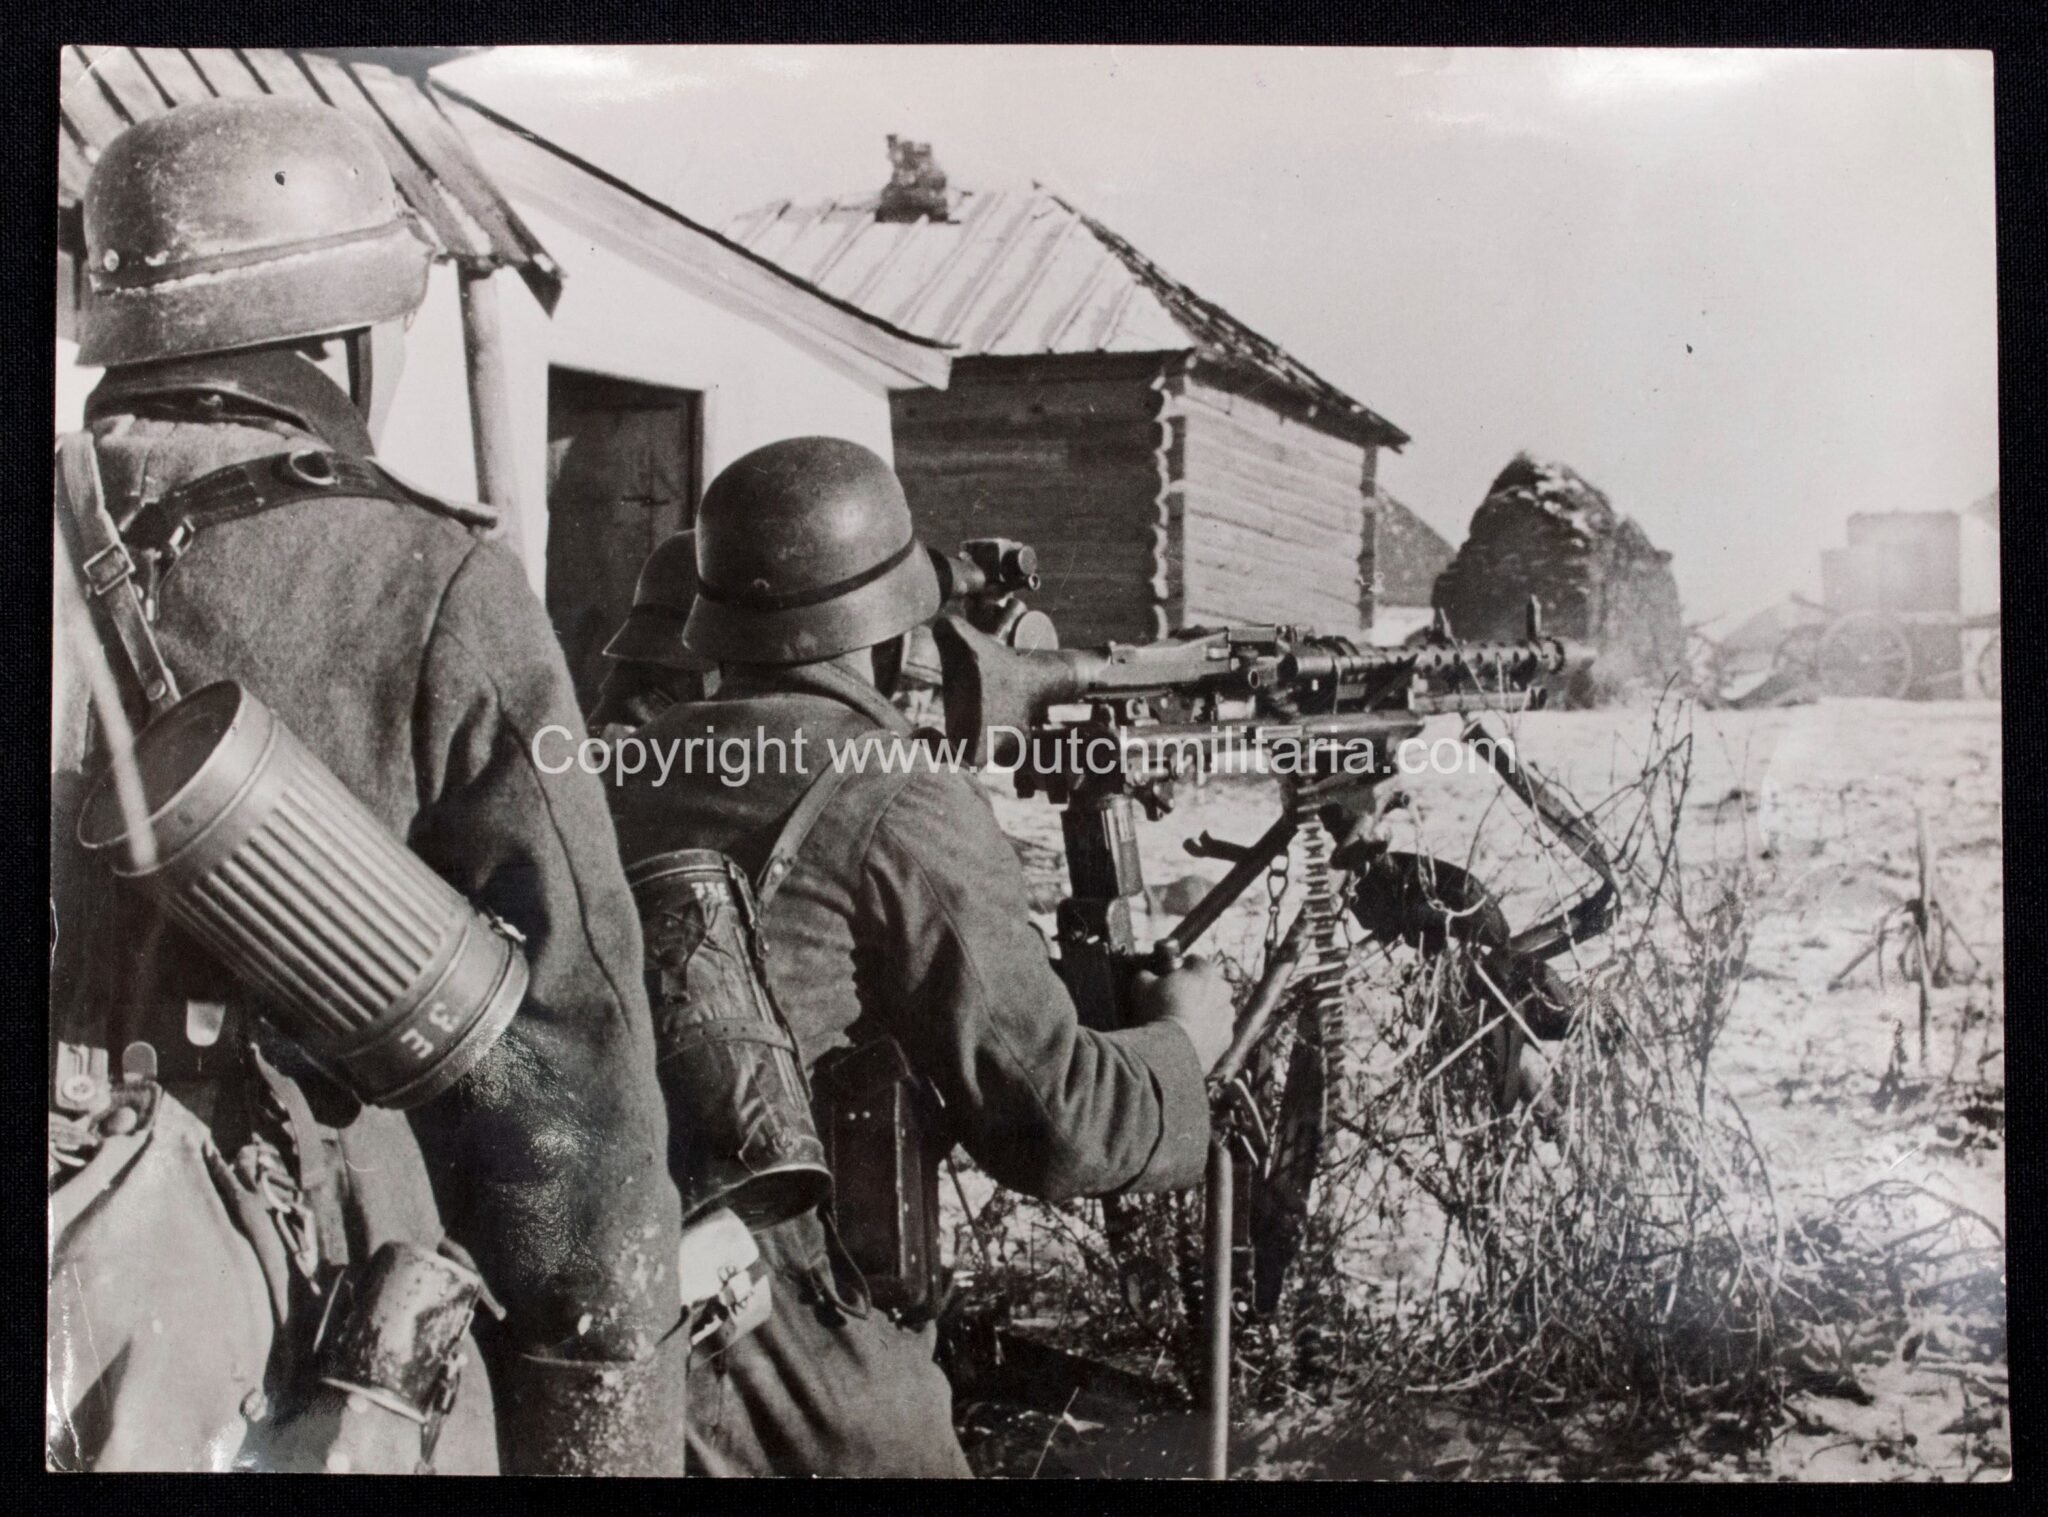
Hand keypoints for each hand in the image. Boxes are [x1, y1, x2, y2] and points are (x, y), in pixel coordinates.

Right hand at [1131, 954, 1233, 1072]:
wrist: (1172, 1052)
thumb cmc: (1158, 1013)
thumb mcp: (1142, 986)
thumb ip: (1146, 975)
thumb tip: (1146, 975)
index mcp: (1205, 971)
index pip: (1194, 961)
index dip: (1179, 968)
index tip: (1168, 978)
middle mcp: (1223, 990)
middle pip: (1209, 984)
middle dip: (1194, 990)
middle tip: (1173, 1001)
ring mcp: (1227, 1016)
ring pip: (1215, 1008)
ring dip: (1202, 1012)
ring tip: (1180, 1023)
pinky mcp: (1226, 1039)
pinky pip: (1216, 1032)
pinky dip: (1205, 1033)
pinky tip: (1187, 1039)